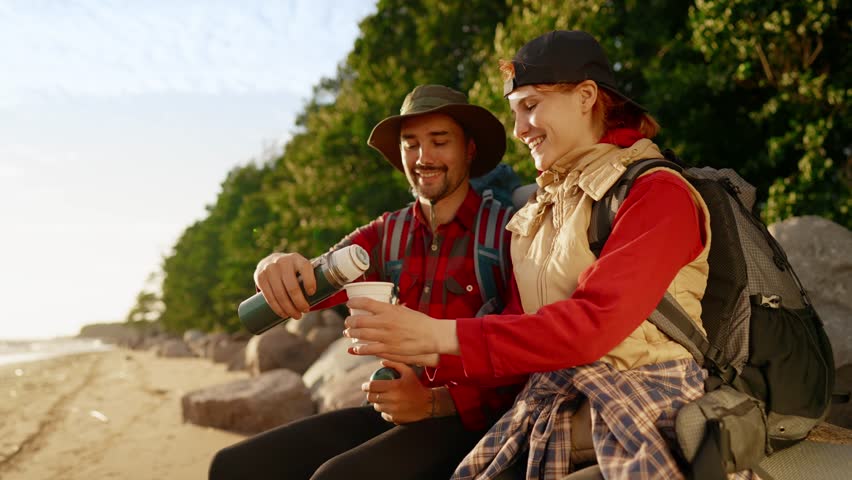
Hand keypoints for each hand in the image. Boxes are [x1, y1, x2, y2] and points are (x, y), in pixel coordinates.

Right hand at [254, 252, 315, 319]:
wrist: (270, 261)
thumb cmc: (293, 270)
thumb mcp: (302, 269)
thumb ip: (315, 278)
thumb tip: (341, 293)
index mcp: (297, 258)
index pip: (306, 269)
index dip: (310, 282)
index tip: (312, 294)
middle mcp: (282, 261)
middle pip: (292, 286)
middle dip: (299, 302)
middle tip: (304, 311)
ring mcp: (269, 268)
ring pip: (279, 293)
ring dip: (288, 308)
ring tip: (296, 316)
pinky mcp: (259, 276)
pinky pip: (267, 295)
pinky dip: (275, 307)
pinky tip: (282, 313)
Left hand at [343, 298, 458, 357]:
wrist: (432, 335)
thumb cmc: (420, 322)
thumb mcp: (404, 310)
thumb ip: (391, 310)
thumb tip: (380, 309)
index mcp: (389, 309)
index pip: (366, 302)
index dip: (354, 302)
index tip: (349, 303)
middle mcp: (385, 321)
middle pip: (359, 320)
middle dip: (349, 321)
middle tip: (347, 322)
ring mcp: (386, 336)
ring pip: (361, 334)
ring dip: (351, 333)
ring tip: (348, 332)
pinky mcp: (388, 348)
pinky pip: (368, 349)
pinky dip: (359, 348)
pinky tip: (355, 348)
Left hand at [362, 360, 430, 423]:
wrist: (428, 403)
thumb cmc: (416, 385)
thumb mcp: (408, 372)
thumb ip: (395, 364)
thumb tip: (381, 362)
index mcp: (395, 386)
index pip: (372, 386)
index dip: (365, 386)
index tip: (365, 385)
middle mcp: (393, 399)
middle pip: (371, 398)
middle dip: (369, 394)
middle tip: (372, 392)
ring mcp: (393, 410)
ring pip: (376, 407)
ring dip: (377, 403)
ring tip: (382, 399)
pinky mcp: (395, 419)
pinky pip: (383, 414)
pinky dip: (384, 411)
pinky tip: (389, 406)